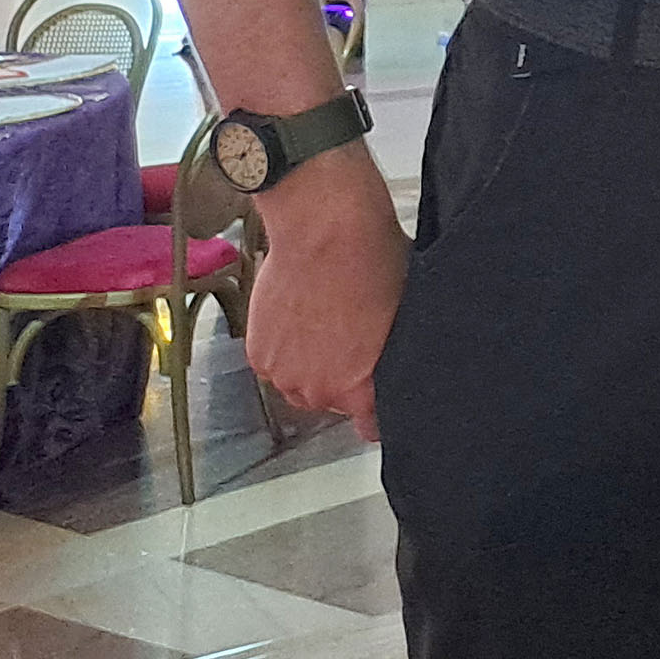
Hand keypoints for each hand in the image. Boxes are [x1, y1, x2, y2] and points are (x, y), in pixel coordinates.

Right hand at [243, 155, 411, 436]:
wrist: (325, 232)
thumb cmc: (375, 264)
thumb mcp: (402, 315)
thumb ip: (391, 353)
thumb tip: (391, 359)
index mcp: (360, 387)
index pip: (370, 426)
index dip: (376, 415)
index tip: (378, 405)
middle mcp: (318, 391)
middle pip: (331, 401)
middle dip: (341, 379)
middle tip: (350, 342)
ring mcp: (282, 373)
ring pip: (298, 385)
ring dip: (308, 366)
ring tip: (323, 326)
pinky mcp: (257, 353)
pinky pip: (274, 365)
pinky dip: (284, 349)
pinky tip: (300, 318)